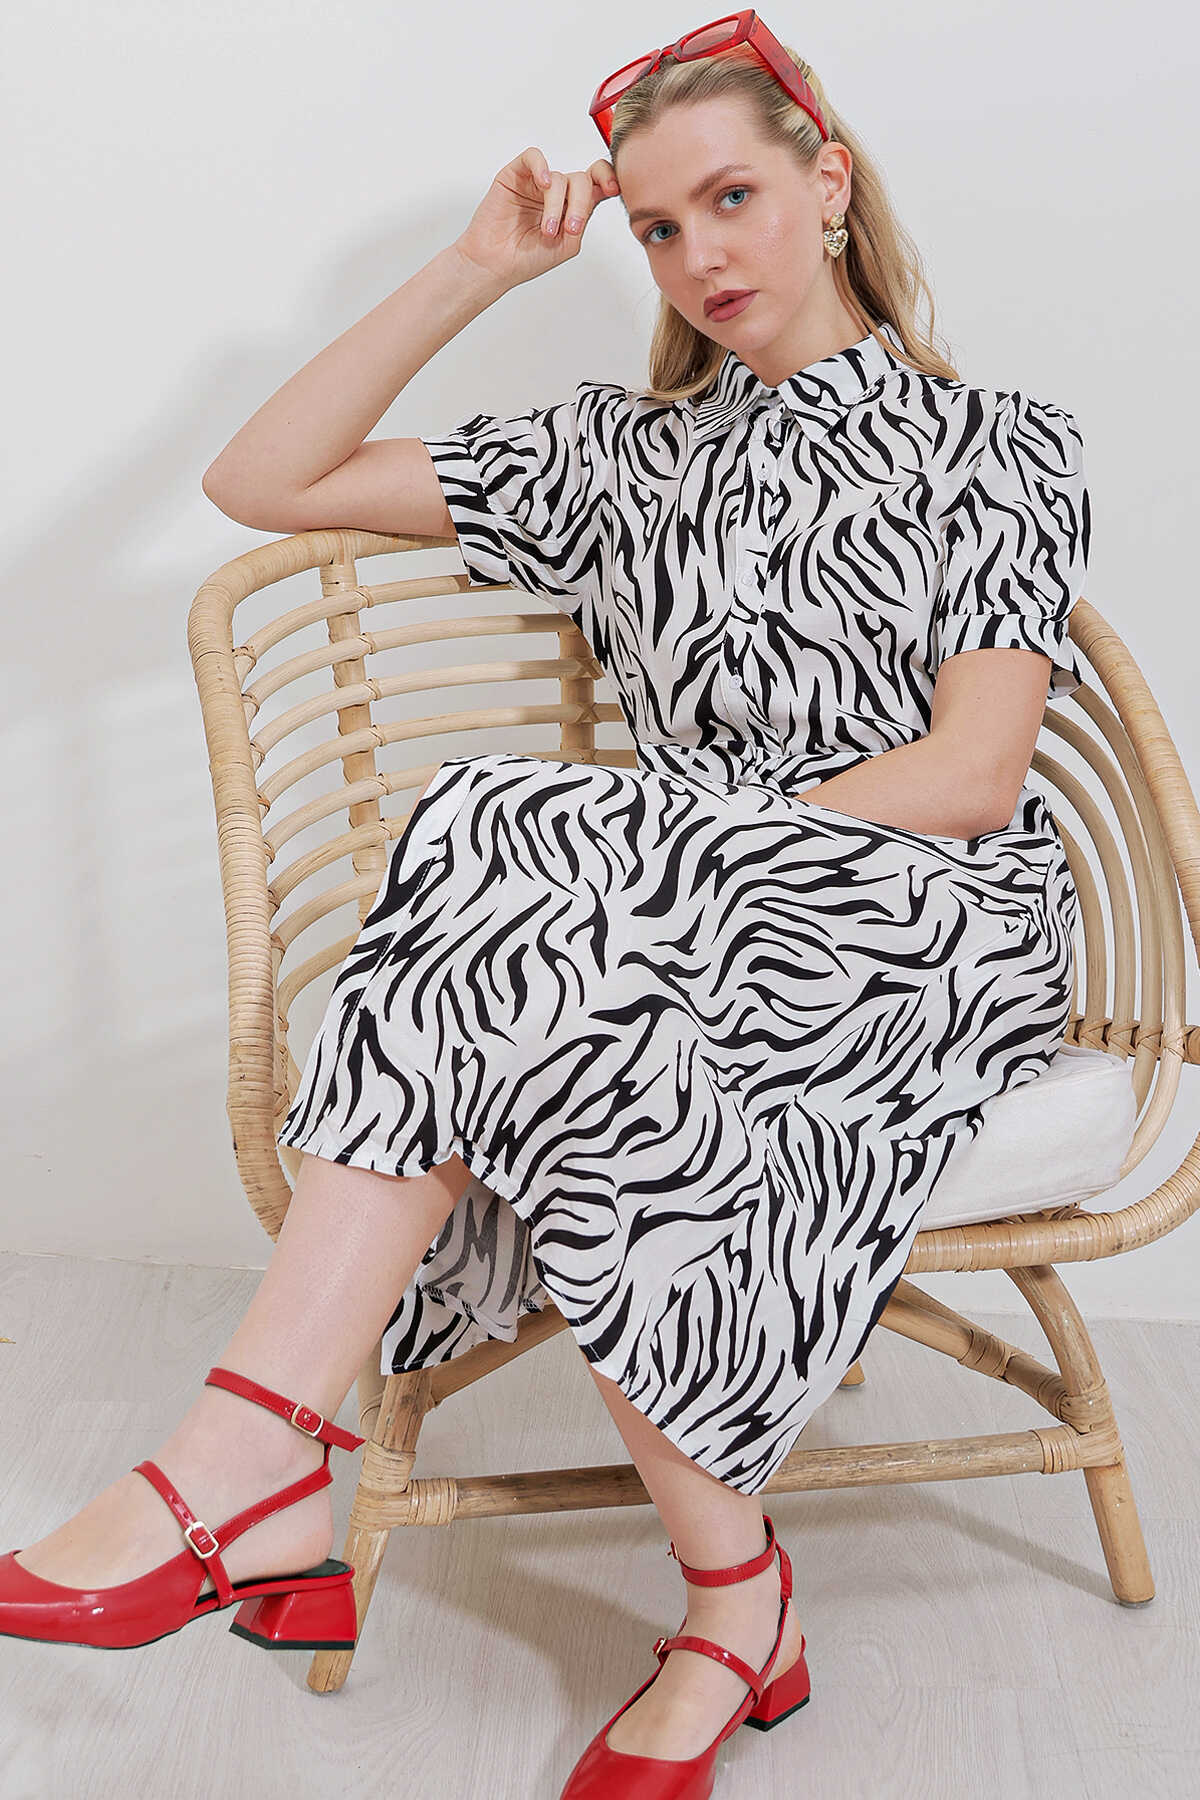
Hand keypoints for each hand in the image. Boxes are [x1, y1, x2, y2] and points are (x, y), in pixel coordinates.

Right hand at [454, 147, 621, 290]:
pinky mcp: (516, 174)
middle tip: (570, 228)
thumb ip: (585, 217)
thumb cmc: (527, 258)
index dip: (608, 178)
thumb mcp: (568, 243)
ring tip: (547, 230)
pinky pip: (533, 157)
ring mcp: (536, 182)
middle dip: (580, 204)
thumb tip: (600, 191)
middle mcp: (557, 192)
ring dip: (555, 205)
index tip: (613, 188)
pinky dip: (541, 168)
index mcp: (571, 207)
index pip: (596, 182)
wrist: (496, 264)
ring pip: (558, 177)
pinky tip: (542, 185)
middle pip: (581, 180)